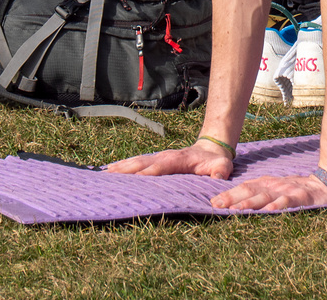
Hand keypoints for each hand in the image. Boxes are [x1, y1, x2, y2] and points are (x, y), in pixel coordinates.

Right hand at [104, 140, 233, 179]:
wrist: (211, 149)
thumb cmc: (216, 162)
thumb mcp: (223, 166)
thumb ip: (221, 171)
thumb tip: (218, 177)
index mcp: (178, 160)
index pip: (160, 167)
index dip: (147, 172)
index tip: (133, 179)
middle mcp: (164, 157)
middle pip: (142, 163)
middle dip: (126, 169)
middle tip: (108, 177)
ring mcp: (158, 157)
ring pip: (136, 162)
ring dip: (120, 167)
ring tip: (103, 174)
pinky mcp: (154, 161)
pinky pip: (136, 163)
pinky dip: (122, 166)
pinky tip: (109, 171)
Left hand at [210, 173, 326, 210]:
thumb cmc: (300, 191)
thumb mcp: (278, 189)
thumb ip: (261, 194)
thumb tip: (235, 204)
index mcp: (269, 183)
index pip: (246, 187)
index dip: (230, 194)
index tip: (214, 203)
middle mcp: (276, 185)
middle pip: (252, 191)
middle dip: (233, 199)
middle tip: (217, 207)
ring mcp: (289, 191)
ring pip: (267, 196)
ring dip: (251, 203)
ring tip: (236, 210)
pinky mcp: (303, 197)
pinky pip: (289, 202)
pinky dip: (279, 206)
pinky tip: (269, 211)